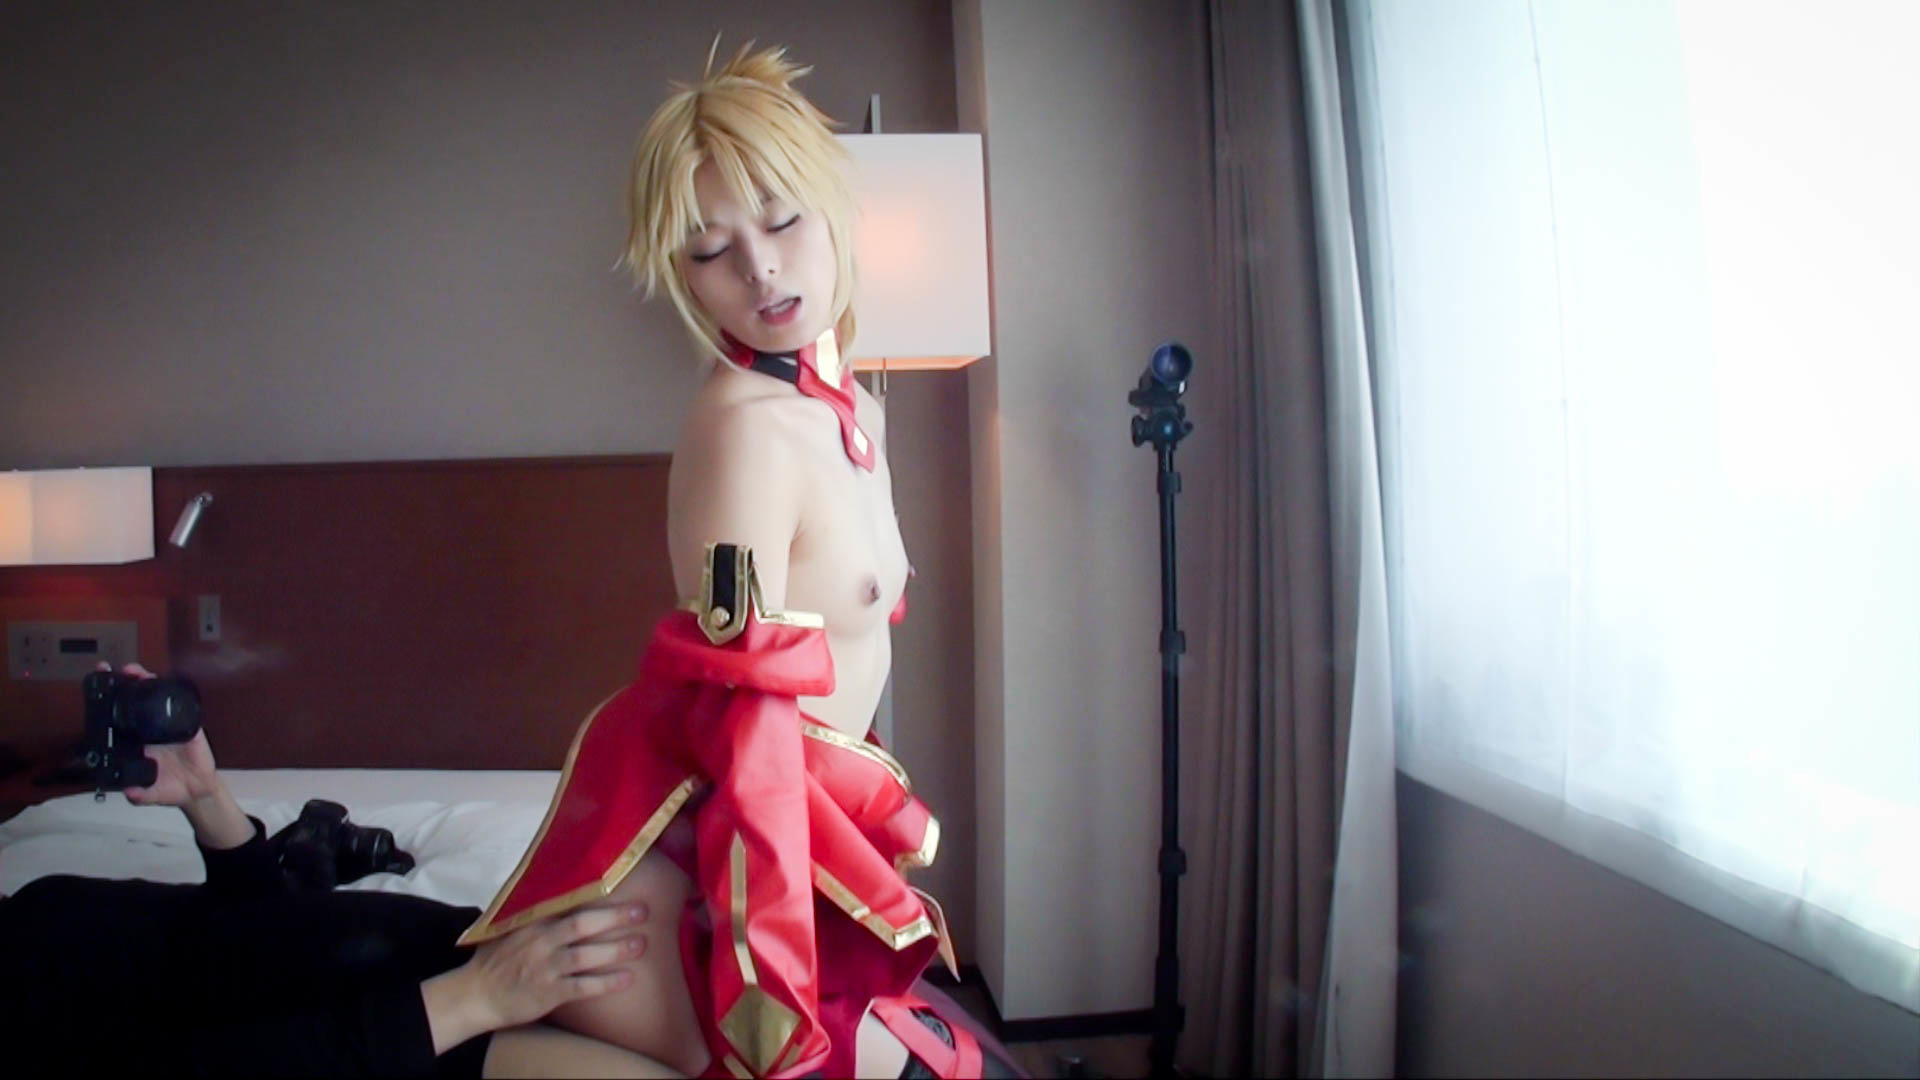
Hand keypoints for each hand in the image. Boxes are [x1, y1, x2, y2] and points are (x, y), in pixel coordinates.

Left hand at [100, 662, 220, 806]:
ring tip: (134, 671)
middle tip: (111, 671)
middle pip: (133, 700)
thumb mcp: (149, 795)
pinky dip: (172, 693)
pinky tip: (164, 683)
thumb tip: (130, 792)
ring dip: (144, 680)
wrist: (197, 790)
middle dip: (122, 683)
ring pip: (154, 697)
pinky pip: (180, 706)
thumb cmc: (168, 789)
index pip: (117, 717)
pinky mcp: (188, 724)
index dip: (106, 702)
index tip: (95, 690)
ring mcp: (168, 724)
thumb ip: (139, 795)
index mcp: (134, 741)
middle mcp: (148, 728)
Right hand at [423, 901, 650, 1050]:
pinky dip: (607, 983)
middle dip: (615, 916)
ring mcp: (546, 967)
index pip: (568, 901)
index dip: (596, 893)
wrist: (476, 995)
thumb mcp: (511, 926)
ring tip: (641, 944)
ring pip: (586, 956)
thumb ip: (537, 911)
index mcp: (533, 920)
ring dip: (616, 950)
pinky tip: (628, 979)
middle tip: (643, 911)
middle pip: (583, 923)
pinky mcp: (549, 993)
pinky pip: (584, 987)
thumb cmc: (497, 959)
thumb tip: (565, 892)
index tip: (622, 882)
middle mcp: (541, 940)